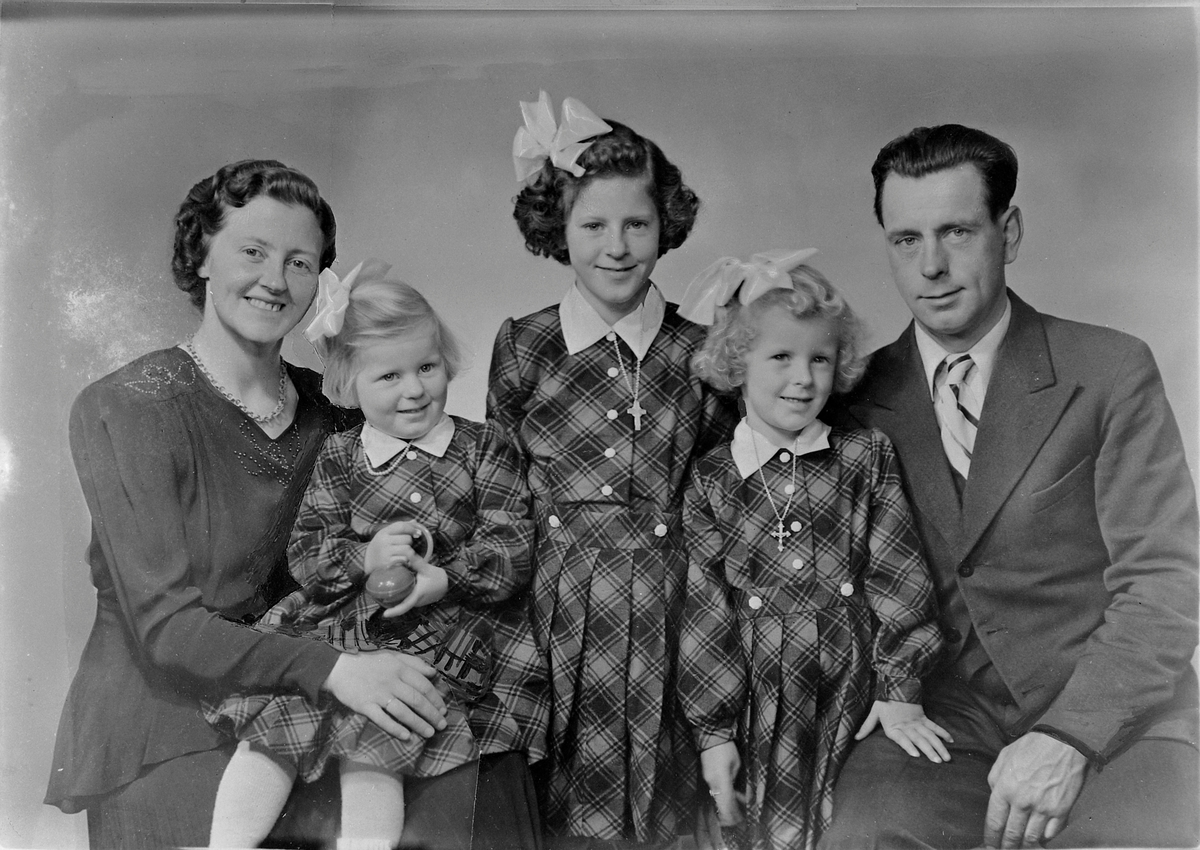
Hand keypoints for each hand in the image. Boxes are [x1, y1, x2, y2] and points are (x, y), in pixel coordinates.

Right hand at [321, 651, 447, 740]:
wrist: (338, 666)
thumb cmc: (368, 661)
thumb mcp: (392, 656)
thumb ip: (414, 663)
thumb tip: (433, 672)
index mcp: (399, 668)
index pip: (423, 685)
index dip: (436, 699)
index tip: (444, 710)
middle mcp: (391, 682)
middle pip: (416, 700)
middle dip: (432, 714)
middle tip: (442, 725)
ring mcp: (378, 694)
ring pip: (403, 712)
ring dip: (418, 724)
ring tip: (430, 733)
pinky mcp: (364, 706)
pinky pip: (382, 719)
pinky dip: (395, 728)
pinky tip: (406, 736)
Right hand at [364, 520, 426, 574]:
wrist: (367, 564)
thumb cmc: (381, 547)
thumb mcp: (386, 535)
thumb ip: (399, 528)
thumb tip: (415, 521)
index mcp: (383, 532)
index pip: (401, 526)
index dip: (412, 528)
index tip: (418, 533)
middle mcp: (383, 541)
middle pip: (407, 538)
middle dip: (410, 543)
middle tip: (405, 547)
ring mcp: (385, 553)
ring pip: (408, 549)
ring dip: (410, 553)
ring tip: (404, 555)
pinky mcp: (388, 564)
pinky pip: (405, 560)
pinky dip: (406, 562)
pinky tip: (401, 562)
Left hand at [382, 556, 448, 616]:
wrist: (447, 584)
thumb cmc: (437, 577)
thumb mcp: (426, 568)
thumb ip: (416, 561)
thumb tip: (407, 552)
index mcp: (417, 595)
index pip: (405, 606)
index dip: (395, 611)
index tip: (384, 614)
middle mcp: (416, 601)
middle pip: (400, 607)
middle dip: (389, 607)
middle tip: (376, 601)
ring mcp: (416, 602)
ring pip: (402, 604)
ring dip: (392, 603)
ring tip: (380, 596)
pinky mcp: (416, 601)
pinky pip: (405, 601)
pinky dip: (398, 599)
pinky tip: (391, 592)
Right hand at [700, 741, 744, 827]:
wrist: (711, 736)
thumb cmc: (726, 749)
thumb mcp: (736, 765)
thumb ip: (736, 781)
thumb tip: (739, 794)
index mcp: (721, 781)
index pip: (725, 805)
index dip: (731, 816)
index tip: (739, 822)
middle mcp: (712, 783)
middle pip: (720, 804)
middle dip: (730, 813)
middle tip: (740, 817)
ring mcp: (708, 780)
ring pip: (718, 798)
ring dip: (728, 803)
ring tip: (741, 802)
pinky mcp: (707, 776)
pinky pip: (716, 790)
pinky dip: (724, 795)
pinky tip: (733, 793)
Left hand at [856, 700, 951, 762]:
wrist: (895, 684)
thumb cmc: (884, 701)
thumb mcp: (874, 713)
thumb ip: (866, 727)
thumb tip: (855, 738)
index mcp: (894, 727)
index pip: (902, 739)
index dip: (909, 746)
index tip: (916, 755)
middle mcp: (907, 726)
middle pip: (919, 740)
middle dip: (929, 751)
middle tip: (938, 762)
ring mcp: (917, 722)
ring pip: (930, 735)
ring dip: (939, 746)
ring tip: (946, 757)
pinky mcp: (923, 717)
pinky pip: (934, 726)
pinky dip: (943, 733)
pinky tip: (951, 741)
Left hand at [983, 731, 1087, 847]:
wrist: (1062, 742)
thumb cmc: (1031, 747)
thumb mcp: (1003, 758)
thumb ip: (995, 780)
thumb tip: (995, 796)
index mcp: (1004, 788)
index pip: (994, 821)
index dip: (991, 837)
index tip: (990, 845)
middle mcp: (1022, 801)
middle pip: (1011, 834)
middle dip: (1006, 846)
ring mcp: (1043, 808)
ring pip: (1031, 838)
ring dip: (1025, 847)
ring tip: (1021, 849)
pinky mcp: (1061, 810)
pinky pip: (1051, 833)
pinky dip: (1044, 840)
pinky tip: (1040, 841)